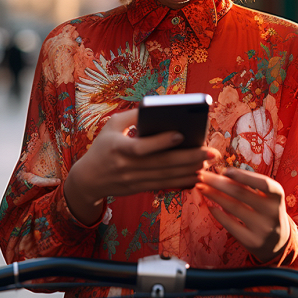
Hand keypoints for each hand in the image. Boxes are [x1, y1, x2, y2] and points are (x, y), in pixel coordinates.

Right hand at [64, 109, 219, 224]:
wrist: (88, 179)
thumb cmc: (102, 147)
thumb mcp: (111, 126)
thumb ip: (132, 116)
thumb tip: (157, 108)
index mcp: (118, 148)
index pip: (141, 148)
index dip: (161, 142)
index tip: (181, 135)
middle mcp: (126, 167)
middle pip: (162, 164)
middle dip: (189, 158)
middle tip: (210, 152)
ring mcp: (133, 180)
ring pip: (166, 177)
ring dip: (189, 171)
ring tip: (208, 163)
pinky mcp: (139, 189)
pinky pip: (163, 186)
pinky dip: (181, 182)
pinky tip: (196, 176)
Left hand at [196, 167, 292, 262]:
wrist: (278, 242)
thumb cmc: (266, 210)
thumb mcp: (266, 197)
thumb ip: (249, 186)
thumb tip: (221, 174)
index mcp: (277, 196)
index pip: (263, 183)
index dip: (244, 176)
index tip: (225, 170)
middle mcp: (272, 212)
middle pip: (241, 193)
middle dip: (218, 182)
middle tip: (201, 175)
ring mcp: (262, 228)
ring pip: (233, 207)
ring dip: (214, 195)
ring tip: (201, 187)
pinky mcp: (252, 242)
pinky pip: (230, 225)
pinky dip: (218, 214)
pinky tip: (209, 206)